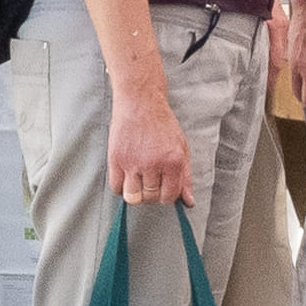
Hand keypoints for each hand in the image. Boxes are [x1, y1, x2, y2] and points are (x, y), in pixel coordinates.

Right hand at [106, 83, 195, 211]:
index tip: (162, 188)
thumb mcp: (181, 148)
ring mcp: (133, 162)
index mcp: (173, 161)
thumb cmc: (162, 124)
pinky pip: (116, 187)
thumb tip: (189, 202)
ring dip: (136, 194)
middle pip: (151, 197)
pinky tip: (126, 176)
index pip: (169, 196)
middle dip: (151, 194)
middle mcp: (153, 164)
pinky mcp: (116, 158)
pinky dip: (121, 187)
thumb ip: (185, 177)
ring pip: (133, 197)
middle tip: (149, 182)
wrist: (140, 102)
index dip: (166, 196)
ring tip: (138, 181)